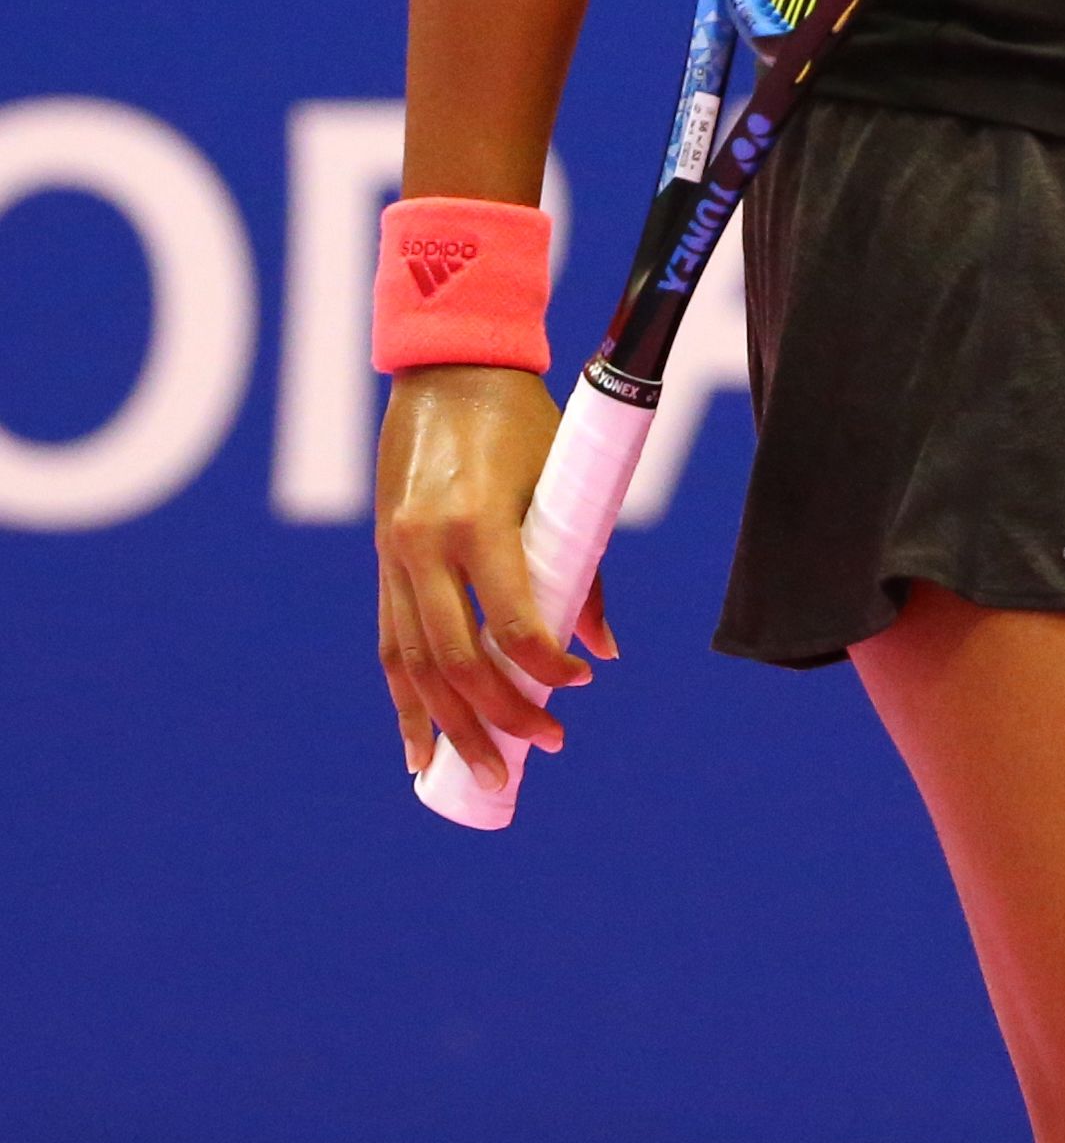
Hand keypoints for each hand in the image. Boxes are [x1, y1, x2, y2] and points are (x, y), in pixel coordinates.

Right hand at [375, 365, 616, 791]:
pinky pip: (390, 643)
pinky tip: (416, 747)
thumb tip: (604, 648)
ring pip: (416, 664)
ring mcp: (395, 556)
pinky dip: (405, 699)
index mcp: (476, 522)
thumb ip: (580, 564)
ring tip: (480, 777)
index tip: (580, 689)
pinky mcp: (382, 559)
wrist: (448, 365)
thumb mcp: (558, 481)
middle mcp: (426, 547)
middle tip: (544, 750)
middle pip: (458, 662)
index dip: (546, 668)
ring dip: (450, 727)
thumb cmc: (520, 418)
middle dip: (501, 717)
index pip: (511, 624)